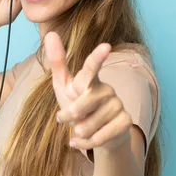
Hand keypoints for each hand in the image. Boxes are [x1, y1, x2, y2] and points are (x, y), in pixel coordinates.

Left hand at [44, 32, 132, 151]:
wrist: (98, 134)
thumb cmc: (78, 106)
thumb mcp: (64, 87)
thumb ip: (57, 63)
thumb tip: (50, 33)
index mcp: (91, 79)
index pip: (92, 67)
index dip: (97, 57)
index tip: (106, 46)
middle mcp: (107, 89)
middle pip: (82, 103)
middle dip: (70, 114)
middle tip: (66, 118)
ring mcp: (118, 105)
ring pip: (90, 124)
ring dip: (79, 131)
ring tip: (81, 128)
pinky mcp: (125, 122)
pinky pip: (99, 137)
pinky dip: (85, 143)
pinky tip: (81, 141)